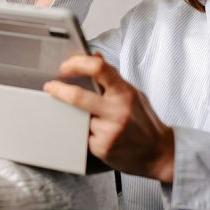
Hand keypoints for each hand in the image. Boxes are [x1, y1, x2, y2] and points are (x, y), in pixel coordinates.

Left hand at [43, 54, 174, 182]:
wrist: (159, 153)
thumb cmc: (145, 121)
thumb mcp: (133, 93)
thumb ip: (112, 78)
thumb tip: (95, 57)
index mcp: (124, 92)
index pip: (98, 69)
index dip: (77, 64)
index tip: (65, 66)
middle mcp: (117, 111)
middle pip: (78, 96)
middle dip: (58, 90)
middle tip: (50, 87)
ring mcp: (109, 131)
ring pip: (79, 118)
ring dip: (80, 117)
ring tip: (98, 122)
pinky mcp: (102, 148)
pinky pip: (83, 135)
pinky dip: (86, 133)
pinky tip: (102, 136)